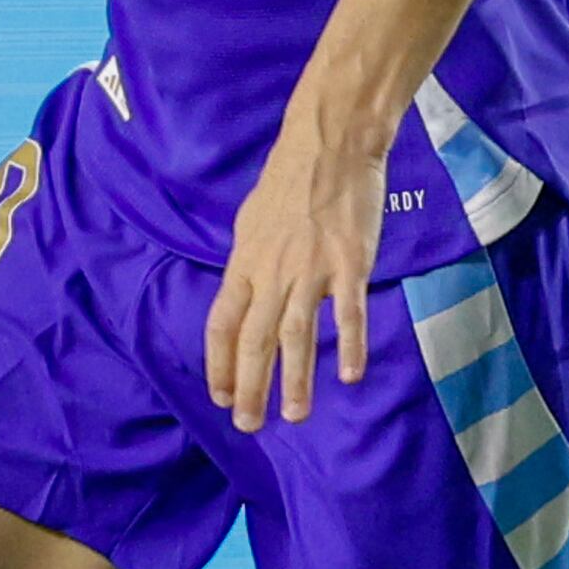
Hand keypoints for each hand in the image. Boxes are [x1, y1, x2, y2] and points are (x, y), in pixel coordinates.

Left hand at [206, 98, 387, 429]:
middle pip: (254, 340)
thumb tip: (242, 293)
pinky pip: (348, 313)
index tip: (220, 396)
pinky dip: (349, 345)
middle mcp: (272, 271)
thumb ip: (248, 263)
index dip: (218, 365)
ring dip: (294, 380)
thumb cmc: (290, 180)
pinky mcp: (350, 263)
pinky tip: (350, 376)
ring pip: (297, 335)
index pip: (221, 324)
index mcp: (244, 263)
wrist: (332, 144)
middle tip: (249, 425)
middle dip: (249, 388)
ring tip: (294, 416)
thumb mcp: (251, 221)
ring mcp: (312, 269)